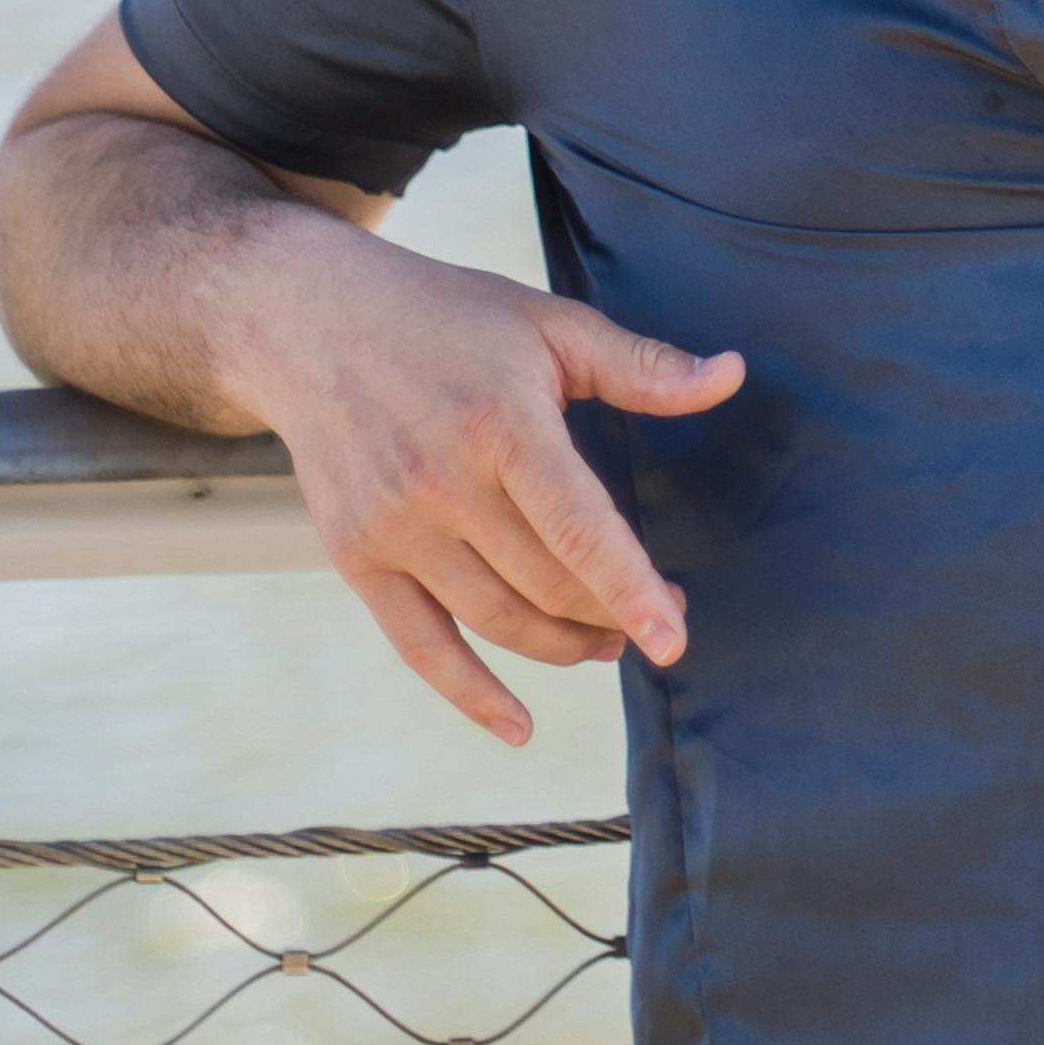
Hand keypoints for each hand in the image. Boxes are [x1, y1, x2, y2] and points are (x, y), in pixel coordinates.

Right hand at [236, 237, 746, 749]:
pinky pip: (419, 646)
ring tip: (606, 642)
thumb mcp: (549, 324)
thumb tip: (731, 377)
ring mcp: (393, 527)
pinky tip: (519, 725)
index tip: (676, 638)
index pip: (578, 527)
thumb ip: (642, 366)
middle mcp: (442, 483)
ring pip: (496, 620)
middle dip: (612, 612)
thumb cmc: (449, 319)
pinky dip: (470, 695)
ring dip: (562, 646)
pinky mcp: (356, 557)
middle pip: (546, 583)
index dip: (631, 588)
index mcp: (501, 424)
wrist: (312, 324)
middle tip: (659, 614)